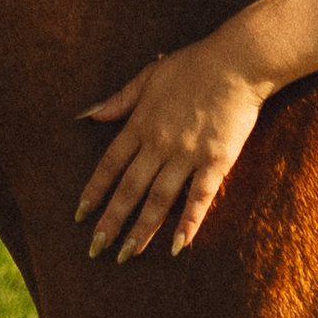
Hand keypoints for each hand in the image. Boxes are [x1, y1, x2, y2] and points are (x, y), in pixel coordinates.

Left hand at [77, 30, 267, 258]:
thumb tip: (88, 116)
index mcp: (141, 124)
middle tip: (96, 249)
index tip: (80, 216)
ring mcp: (188, 154)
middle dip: (111, 221)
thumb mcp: (148, 75)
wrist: (236, 61)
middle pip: (129, 189)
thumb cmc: (193, 65)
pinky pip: (200, 197)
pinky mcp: (216, 160)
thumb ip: (119, 100)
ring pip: (159, 199)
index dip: (94, 192)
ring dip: (141, 230)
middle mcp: (159, 144)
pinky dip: (188, 223)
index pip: (110, 165)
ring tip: (126, 255)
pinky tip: (177, 246)